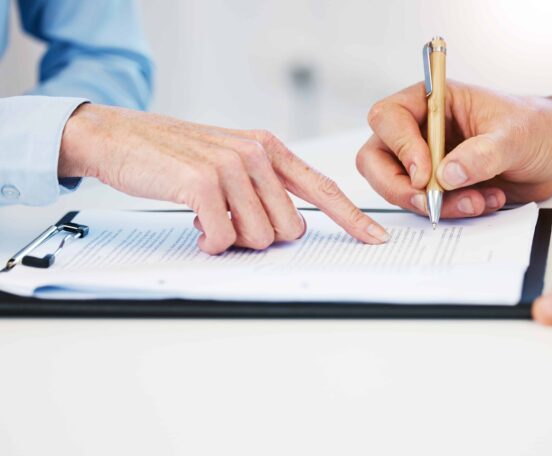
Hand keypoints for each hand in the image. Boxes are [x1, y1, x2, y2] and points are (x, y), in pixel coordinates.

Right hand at [58, 104, 389, 253]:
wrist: (121, 136)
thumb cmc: (175, 154)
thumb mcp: (230, 159)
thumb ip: (263, 187)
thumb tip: (289, 228)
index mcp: (269, 149)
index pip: (323, 187)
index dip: (352, 217)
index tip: (375, 238)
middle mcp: (257, 154)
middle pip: (290, 228)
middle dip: (262, 237)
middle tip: (230, 223)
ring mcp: (231, 166)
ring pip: (260, 237)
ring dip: (233, 240)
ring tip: (208, 218)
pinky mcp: (202, 182)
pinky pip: (224, 239)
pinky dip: (210, 244)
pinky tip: (195, 226)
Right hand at [356, 81, 551, 216]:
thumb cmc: (538, 127)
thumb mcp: (515, 136)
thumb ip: (482, 153)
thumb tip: (447, 175)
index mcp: (433, 101)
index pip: (389, 117)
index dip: (399, 146)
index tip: (425, 173)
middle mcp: (421, 130)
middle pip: (377, 159)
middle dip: (400, 187)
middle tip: (431, 203)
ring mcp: (427, 160)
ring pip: (399, 188)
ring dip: (434, 203)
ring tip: (478, 201)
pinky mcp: (439, 186)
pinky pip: (426, 205)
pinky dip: (452, 211)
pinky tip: (486, 201)